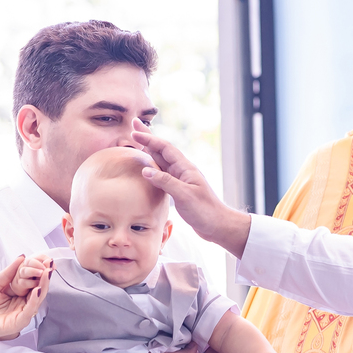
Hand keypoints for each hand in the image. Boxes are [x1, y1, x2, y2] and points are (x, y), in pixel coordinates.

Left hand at [0, 255, 48, 342]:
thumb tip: (22, 257)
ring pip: (36, 300)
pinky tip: (37, 289)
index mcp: (17, 296)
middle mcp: (21, 305)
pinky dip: (34, 301)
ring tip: (46, 274)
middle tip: (50, 265)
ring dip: (43, 286)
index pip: (32, 282)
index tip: (45, 260)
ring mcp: (20, 315)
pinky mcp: (16, 324)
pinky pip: (28, 311)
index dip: (39, 272)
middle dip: (45, 277)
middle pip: (38, 290)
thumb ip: (8, 272)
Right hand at [131, 122, 252, 258]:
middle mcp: (182, 171)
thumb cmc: (205, 211)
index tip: (135, 132)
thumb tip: (146, 170)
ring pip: (161, 161)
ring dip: (149, 151)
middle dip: (148, 138)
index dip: (149, 139)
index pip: (164, 148)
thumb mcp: (184, 196)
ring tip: (137, 142)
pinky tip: (146, 168)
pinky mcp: (178, 190)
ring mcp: (180, 180)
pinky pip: (162, 175)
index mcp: (185, 168)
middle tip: (134, 127)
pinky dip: (152, 168)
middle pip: (161, 151)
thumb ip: (165, 182)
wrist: (218, 225)